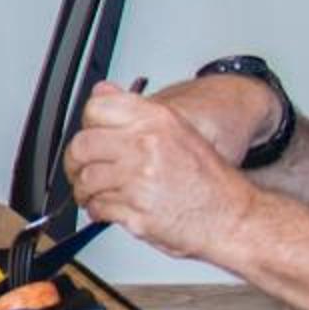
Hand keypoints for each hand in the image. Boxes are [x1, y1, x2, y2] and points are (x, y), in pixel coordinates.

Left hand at [60, 79, 258, 265]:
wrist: (233, 217)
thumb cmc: (209, 179)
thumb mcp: (178, 130)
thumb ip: (136, 111)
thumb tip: (102, 91)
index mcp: (156, 120)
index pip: (97, 109)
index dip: (87, 125)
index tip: (89, 135)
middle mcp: (146, 146)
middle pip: (83, 146)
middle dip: (75, 161)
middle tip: (78, 169)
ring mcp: (140, 181)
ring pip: (86, 180)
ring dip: (83, 189)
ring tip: (93, 193)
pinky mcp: (136, 212)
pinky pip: (99, 208)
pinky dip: (97, 210)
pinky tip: (107, 208)